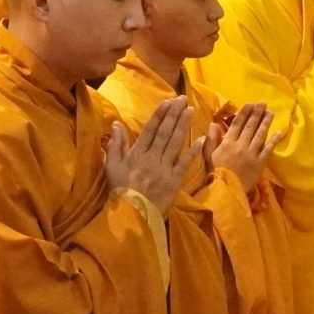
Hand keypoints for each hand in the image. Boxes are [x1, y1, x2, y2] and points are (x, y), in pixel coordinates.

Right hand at [108, 96, 196, 212]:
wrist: (133, 213)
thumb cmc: (120, 190)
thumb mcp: (112, 166)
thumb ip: (115, 145)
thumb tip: (116, 124)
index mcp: (137, 154)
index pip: (150, 129)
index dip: (160, 114)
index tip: (168, 101)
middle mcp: (152, 158)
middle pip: (165, 132)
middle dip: (174, 114)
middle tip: (183, 99)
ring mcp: (164, 168)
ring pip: (175, 143)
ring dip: (184, 125)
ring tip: (191, 110)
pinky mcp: (174, 180)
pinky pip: (185, 163)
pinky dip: (193, 151)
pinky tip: (201, 139)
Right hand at [205, 101, 279, 183]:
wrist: (226, 191)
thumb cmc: (216, 173)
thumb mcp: (208, 155)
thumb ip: (211, 139)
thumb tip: (213, 123)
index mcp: (227, 143)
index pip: (237, 124)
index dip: (244, 113)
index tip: (249, 104)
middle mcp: (241, 145)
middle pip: (250, 127)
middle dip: (257, 114)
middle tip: (263, 103)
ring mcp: (252, 154)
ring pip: (260, 135)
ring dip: (266, 123)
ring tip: (270, 113)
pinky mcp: (260, 163)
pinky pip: (268, 150)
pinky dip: (273, 141)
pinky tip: (278, 132)